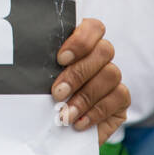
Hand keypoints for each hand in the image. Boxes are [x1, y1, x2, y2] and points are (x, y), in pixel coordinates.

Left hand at [51, 17, 129, 143]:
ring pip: (111, 74)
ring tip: (66, 113)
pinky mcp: (121, 98)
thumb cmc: (43, 91)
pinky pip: (118, 98)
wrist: (54, 127)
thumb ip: (43, 64)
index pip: (93, 27)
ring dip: (85, 96)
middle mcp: (101, 55)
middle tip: (57, 92)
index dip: (80, 41)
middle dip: (78, 73)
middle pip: (104, 51)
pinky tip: (79, 122)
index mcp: (80, 42)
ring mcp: (113, 76)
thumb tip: (32, 64)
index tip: (60, 59)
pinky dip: (96, 111)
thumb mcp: (40, 74)